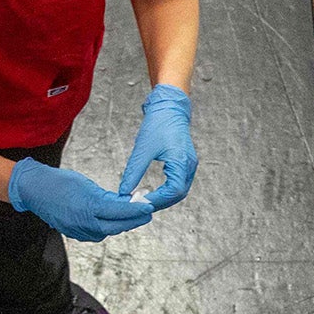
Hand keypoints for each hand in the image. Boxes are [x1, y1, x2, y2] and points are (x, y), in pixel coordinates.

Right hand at [8, 158, 153, 242]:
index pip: (120, 211)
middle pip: (118, 226)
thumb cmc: (59, 182)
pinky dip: (107, 227)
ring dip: (122, 224)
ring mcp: (78, 231)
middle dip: (134, 220)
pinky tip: (113, 220)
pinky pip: (96, 233)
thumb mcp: (87, 184)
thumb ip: (106, 196)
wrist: (33, 190)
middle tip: (147, 213)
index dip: (137, 210)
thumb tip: (124, 202)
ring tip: (133, 215)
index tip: (150, 207)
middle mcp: (84, 223)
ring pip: (108, 231)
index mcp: (88, 207)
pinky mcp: (74, 234)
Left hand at [117, 85, 197, 209]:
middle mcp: (189, 166)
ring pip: (179, 191)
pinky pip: (178, 183)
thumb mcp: (142, 149)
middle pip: (179, 194)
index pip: (174, 191)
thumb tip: (123, 191)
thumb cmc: (158, 124)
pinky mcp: (185, 163)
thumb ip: (133, 172)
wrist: (169, 108)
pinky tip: (153, 190)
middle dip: (160, 202)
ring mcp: (189, 165)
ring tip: (145, 199)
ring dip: (164, 198)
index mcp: (181, 162)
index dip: (157, 200)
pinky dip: (167, 191)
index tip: (140, 202)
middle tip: (141, 205)